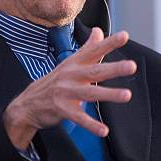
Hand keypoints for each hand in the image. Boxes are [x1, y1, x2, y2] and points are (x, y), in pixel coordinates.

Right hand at [3, 27, 136, 148]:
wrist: (28, 103)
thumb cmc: (55, 81)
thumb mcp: (70, 62)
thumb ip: (88, 48)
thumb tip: (98, 30)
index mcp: (75, 63)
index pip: (94, 50)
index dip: (109, 43)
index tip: (124, 36)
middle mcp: (71, 75)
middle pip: (95, 71)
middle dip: (114, 68)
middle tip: (132, 66)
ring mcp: (65, 92)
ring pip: (90, 93)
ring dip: (109, 94)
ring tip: (127, 95)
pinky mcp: (62, 109)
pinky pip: (79, 118)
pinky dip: (91, 125)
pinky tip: (104, 130)